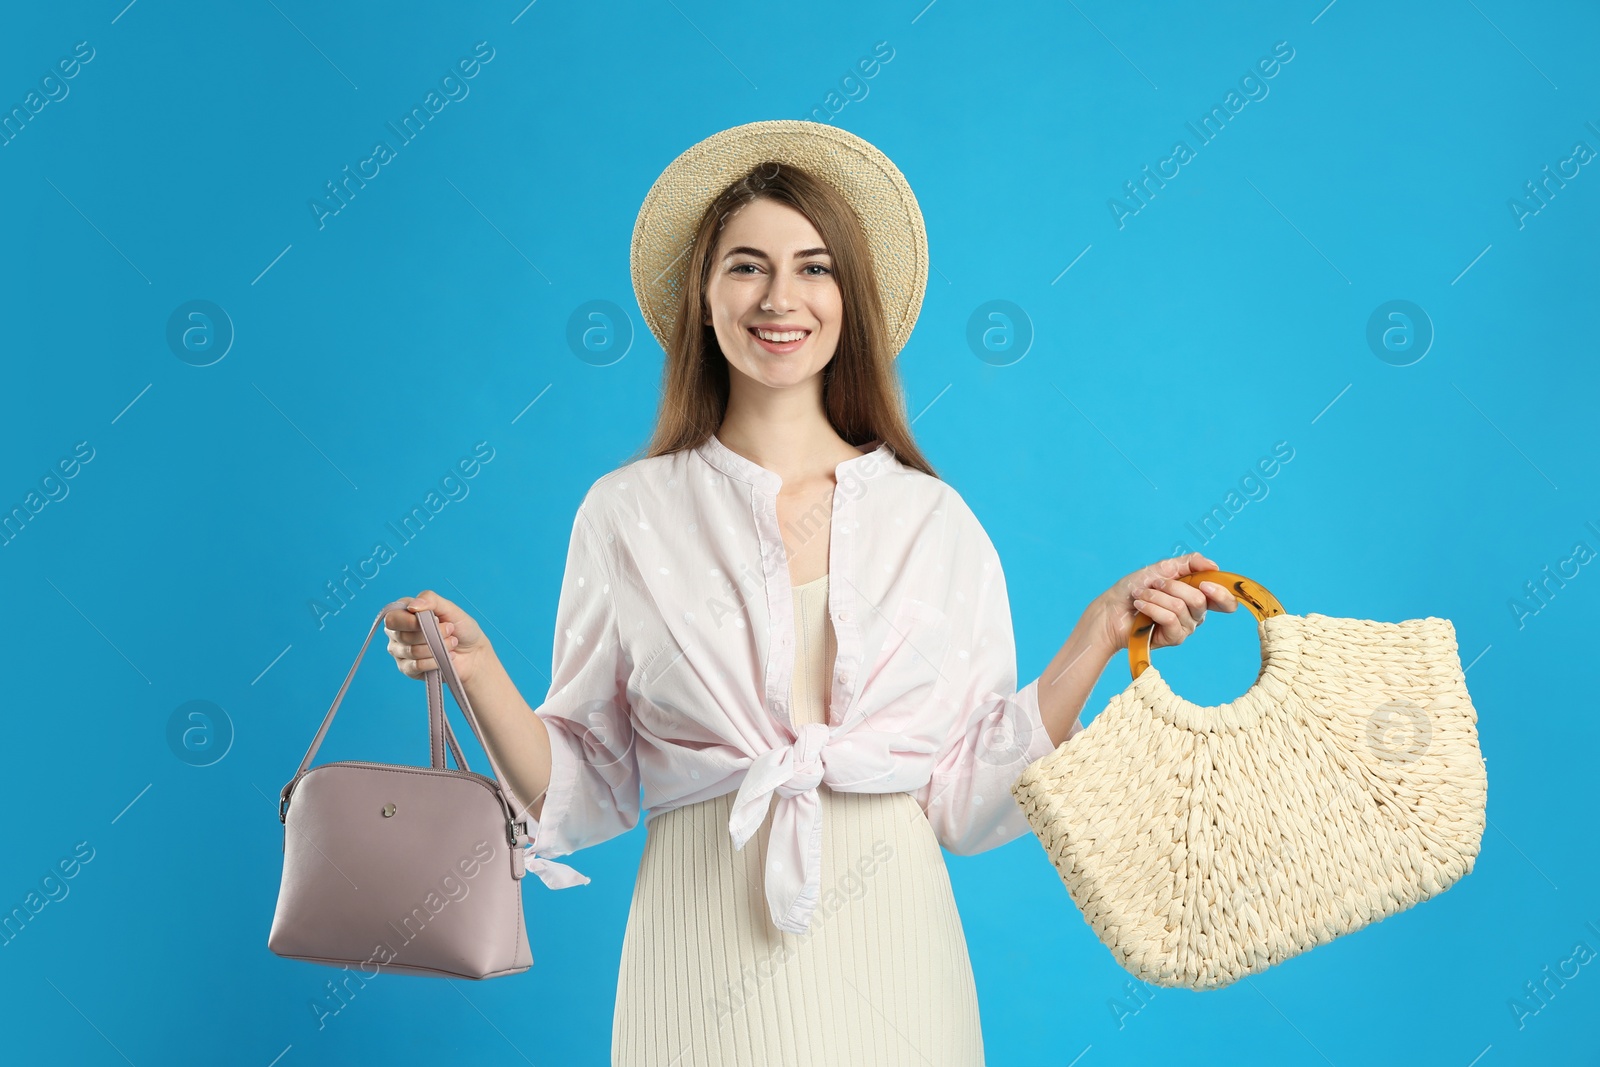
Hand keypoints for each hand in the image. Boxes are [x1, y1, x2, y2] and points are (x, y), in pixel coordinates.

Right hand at [383, 590, 491, 684]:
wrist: (474, 652)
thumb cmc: (460, 628)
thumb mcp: (449, 608)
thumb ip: (430, 600)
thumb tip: (412, 605)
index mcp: (403, 614)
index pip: (392, 618)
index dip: (410, 621)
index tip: (435, 620)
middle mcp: (397, 633)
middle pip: (403, 636)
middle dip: (433, 634)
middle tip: (450, 630)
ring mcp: (400, 652)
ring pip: (411, 651)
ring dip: (438, 647)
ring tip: (451, 642)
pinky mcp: (408, 669)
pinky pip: (416, 666)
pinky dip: (435, 661)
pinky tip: (446, 656)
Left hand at [1094, 552, 1238, 653]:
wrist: (1111, 609)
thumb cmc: (1135, 588)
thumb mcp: (1162, 569)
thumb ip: (1189, 563)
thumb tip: (1214, 566)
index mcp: (1197, 596)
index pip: (1225, 601)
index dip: (1222, 592)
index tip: (1205, 583)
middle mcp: (1195, 614)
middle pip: (1200, 599)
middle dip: (1172, 586)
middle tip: (1154, 584)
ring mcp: (1185, 627)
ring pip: (1181, 607)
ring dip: (1156, 596)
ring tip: (1140, 595)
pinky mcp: (1173, 638)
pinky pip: (1170, 619)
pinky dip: (1152, 608)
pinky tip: (1140, 606)